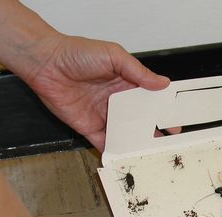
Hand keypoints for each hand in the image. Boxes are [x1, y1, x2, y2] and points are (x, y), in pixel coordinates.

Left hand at [24, 35, 177, 150]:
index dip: (161, 111)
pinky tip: (126, 157)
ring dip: (135, 142)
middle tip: (167, 142)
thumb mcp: (114, 56)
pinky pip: (104, 141)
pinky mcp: (88, 126)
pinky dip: (114, 150)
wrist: (46, 64)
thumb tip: (162, 83)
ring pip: (124, 133)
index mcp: (125, 83)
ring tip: (150, 153)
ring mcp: (103, 115)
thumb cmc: (77, 53)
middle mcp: (116, 101)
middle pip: (138, 120)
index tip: (174, 121)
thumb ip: (138, 72)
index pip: (148, 100)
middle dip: (153, 131)